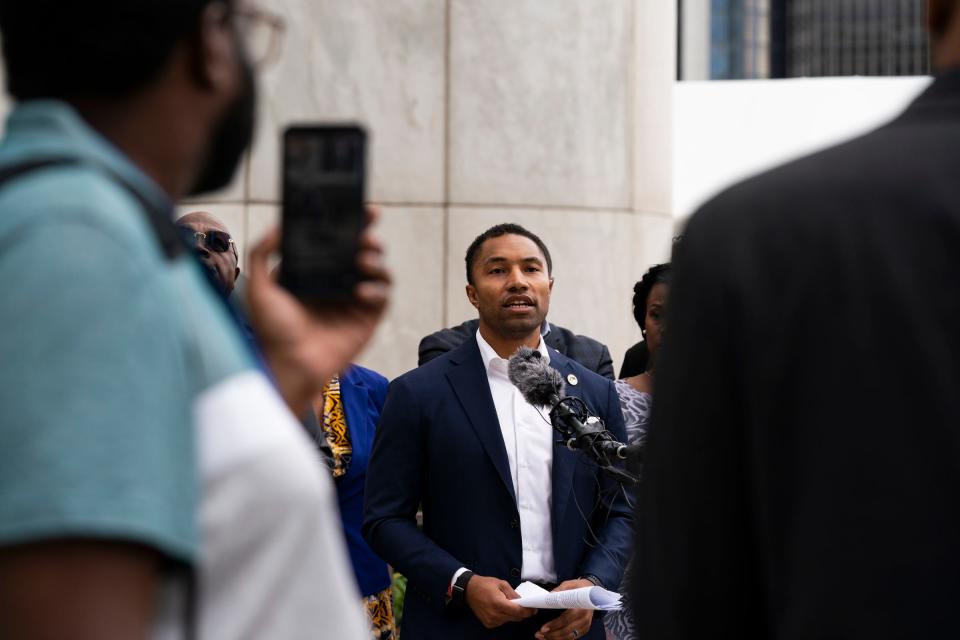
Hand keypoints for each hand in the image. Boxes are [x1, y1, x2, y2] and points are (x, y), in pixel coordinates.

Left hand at [245, 207, 390, 415]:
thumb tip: (279, 225)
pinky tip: (361, 290)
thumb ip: (262, 252)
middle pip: (363, 250)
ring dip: (376, 260)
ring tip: (362, 259)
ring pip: (378, 270)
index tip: (362, 208)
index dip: (353, 223)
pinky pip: (383, 297)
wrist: (288, 365)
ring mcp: (355, 300)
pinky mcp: (368, 319)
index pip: (338, 240)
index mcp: (316, 271)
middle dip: (369, 236)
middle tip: (365, 234)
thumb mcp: (259, 287)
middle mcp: (338, 282)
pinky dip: (377, 289)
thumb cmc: (272, 331)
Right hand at [464, 575, 535, 628]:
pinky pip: (502, 622)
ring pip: (509, 620)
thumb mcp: (501, 583)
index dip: (528, 611)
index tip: (534, 609)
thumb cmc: (485, 584)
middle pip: (516, 618)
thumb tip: (523, 601)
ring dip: (514, 614)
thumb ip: (513, 593)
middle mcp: (495, 615)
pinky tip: (502, 609)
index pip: (518, 612)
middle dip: (523, 613)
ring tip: (512, 605)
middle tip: (526, 606)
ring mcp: (491, 621)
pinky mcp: (488, 624)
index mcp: (498, 604)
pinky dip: (505, 616)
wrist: (468, 590)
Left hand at [534, 579, 594, 639]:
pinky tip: (552, 637)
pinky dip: (562, 639)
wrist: (592, 592)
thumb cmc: (579, 588)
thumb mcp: (569, 584)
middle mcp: (585, 617)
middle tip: (539, 634)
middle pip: (567, 630)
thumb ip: (560, 589)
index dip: (555, 624)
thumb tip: (550, 595)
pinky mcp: (584, 629)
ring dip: (555, 638)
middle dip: (552, 634)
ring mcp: (586, 624)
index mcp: (581, 606)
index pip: (567, 618)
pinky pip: (573, 637)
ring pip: (570, 636)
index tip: (544, 628)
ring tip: (543, 637)